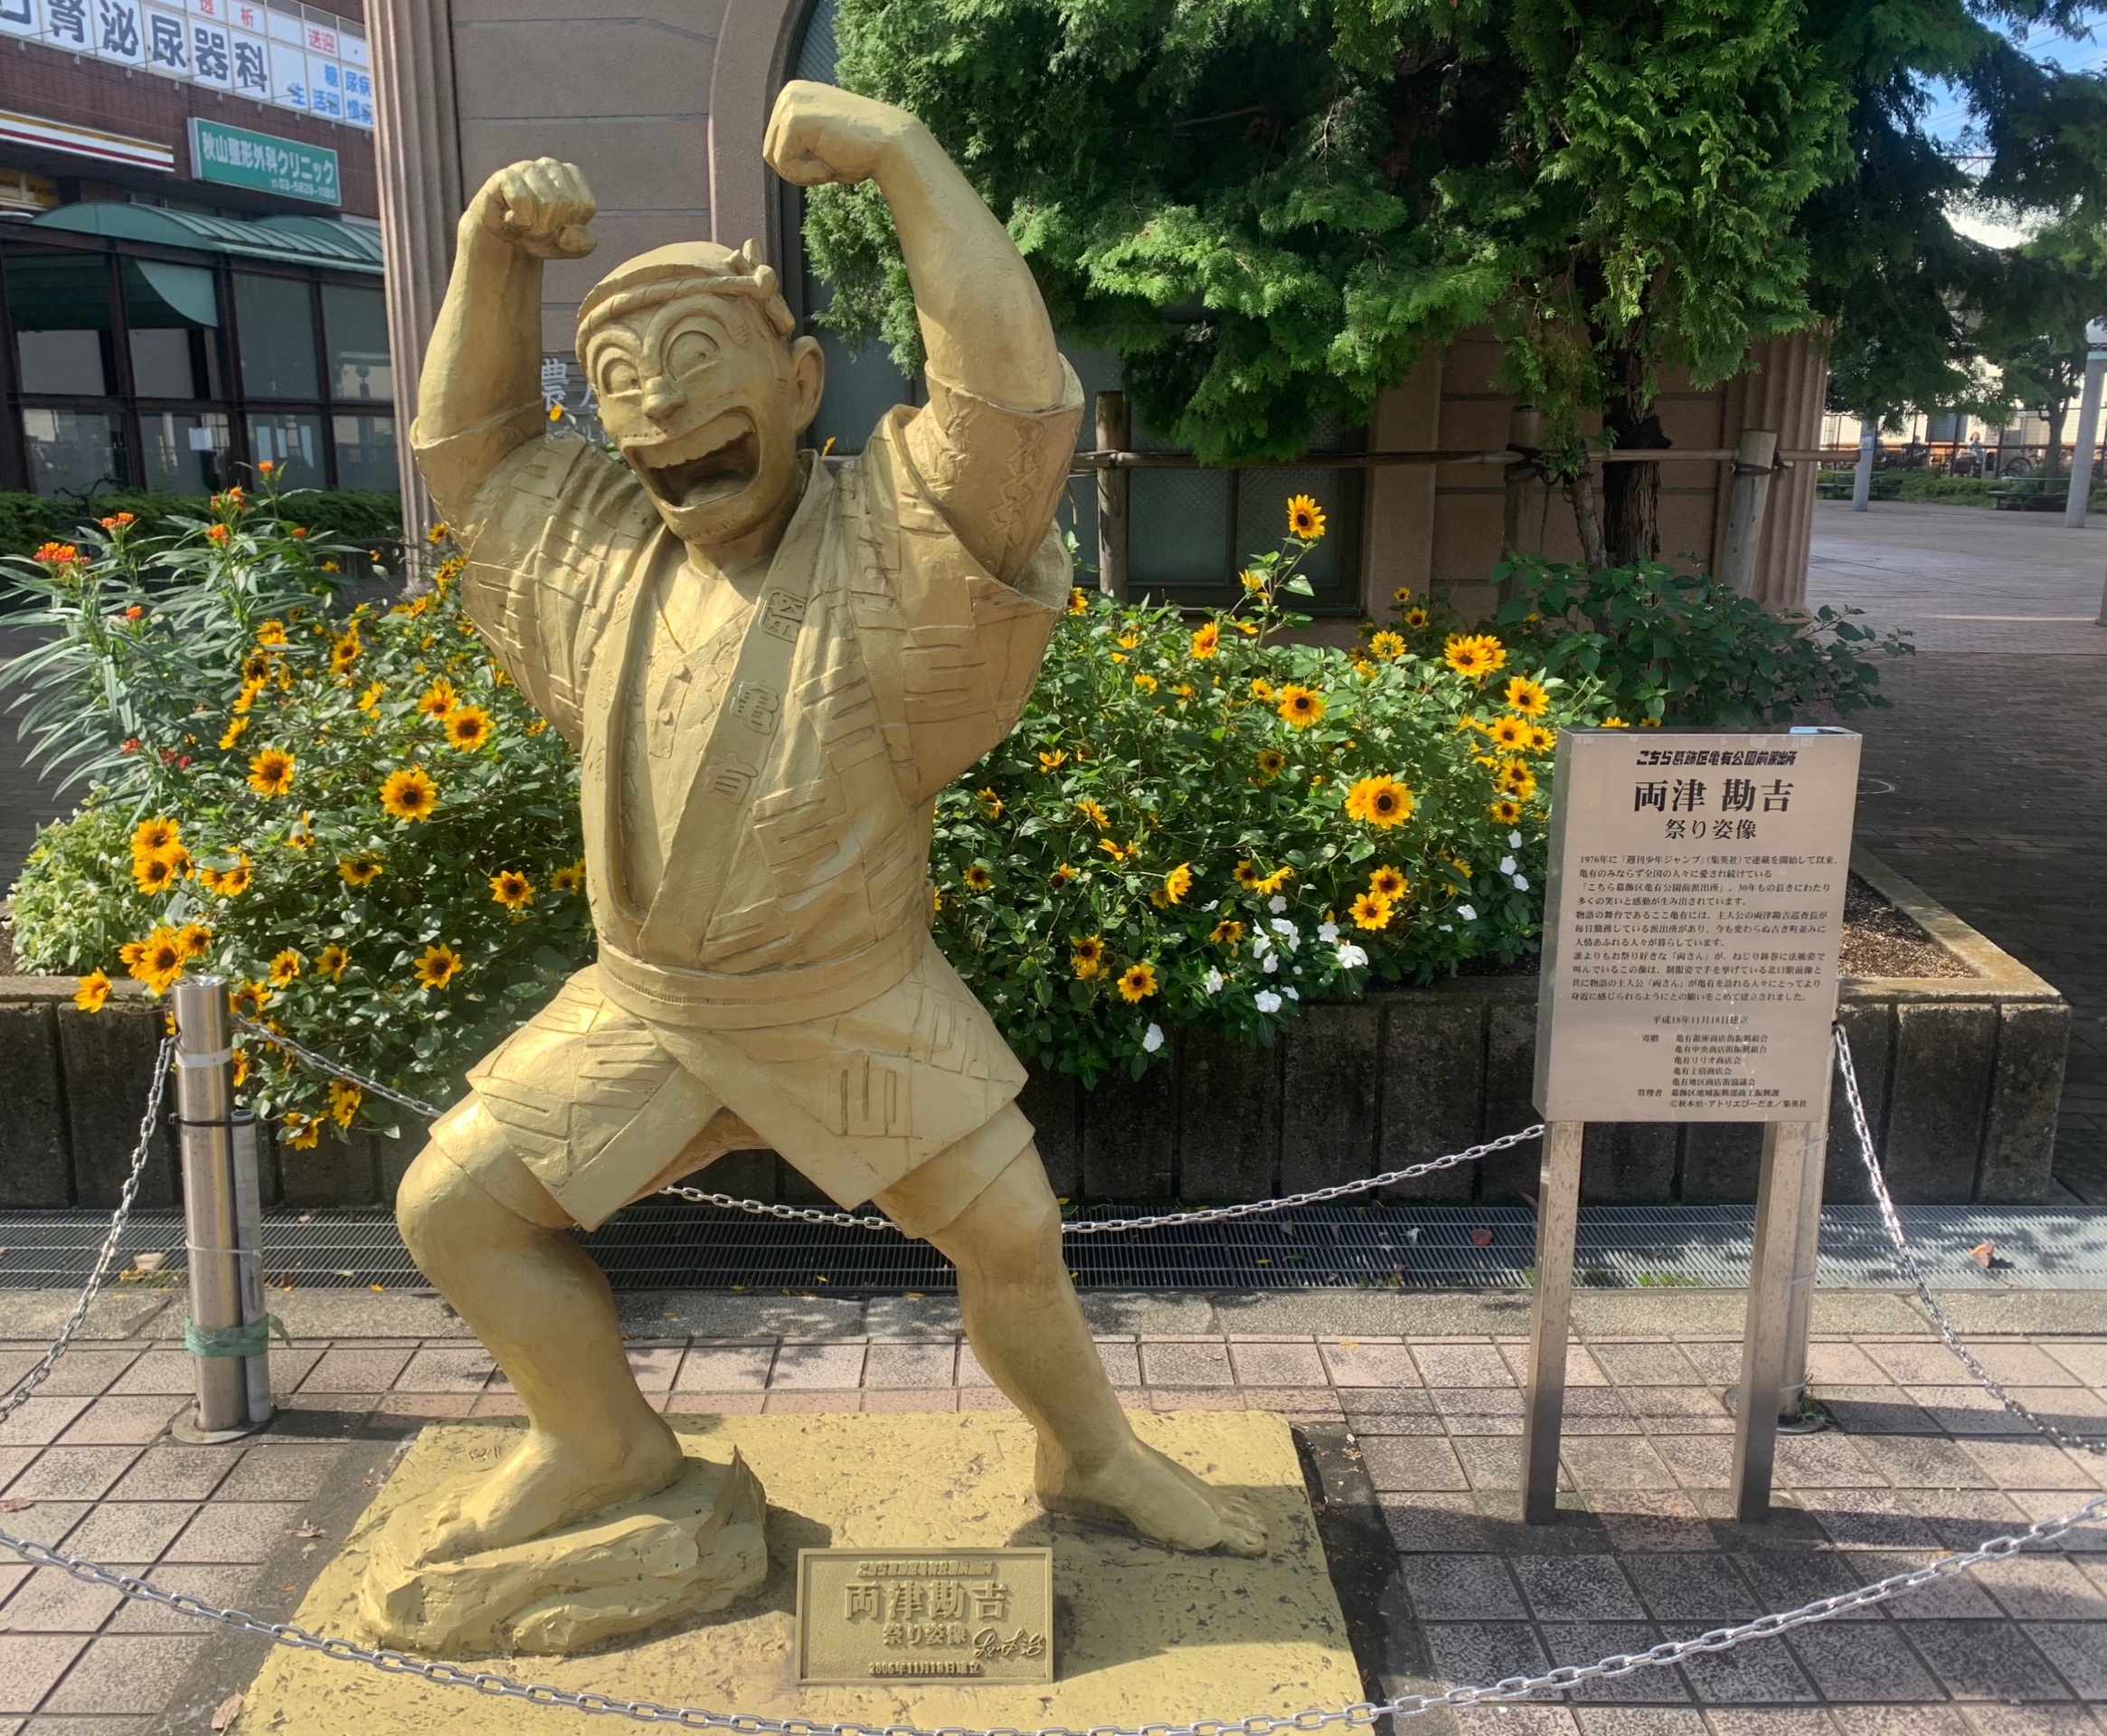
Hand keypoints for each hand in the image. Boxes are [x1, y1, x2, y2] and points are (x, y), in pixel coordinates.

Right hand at [468, 158, 596, 259]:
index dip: (570, 225)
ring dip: (535, 228)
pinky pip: (522, 202)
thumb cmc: (538, 234)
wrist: (503, 238)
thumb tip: (569, 233)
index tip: (557, 226)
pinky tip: (511, 218)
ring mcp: (528, 168)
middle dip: (552, 228)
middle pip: (566, 206)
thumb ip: (580, 244)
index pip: (585, 206)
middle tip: (536, 228)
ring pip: (546, 204)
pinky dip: (518, 221)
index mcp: (571, 176)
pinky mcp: (506, 176)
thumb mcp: (565, 247)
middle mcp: (551, 166)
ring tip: (524, 225)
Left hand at [764, 81, 921, 186]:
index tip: (834, 150)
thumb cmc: (865, 150)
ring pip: (776, 160)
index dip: (805, 163)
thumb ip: (800, 143)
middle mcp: (789, 92)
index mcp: (795, 94)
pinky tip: (834, 156)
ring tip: (834, 155)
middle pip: (770, 153)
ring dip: (806, 171)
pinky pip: (785, 165)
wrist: (894, 146)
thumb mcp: (823, 141)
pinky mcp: (793, 119)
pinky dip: (811, 173)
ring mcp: (790, 102)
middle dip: (802, 167)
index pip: (776, 146)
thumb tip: (774, 157)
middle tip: (835, 155)